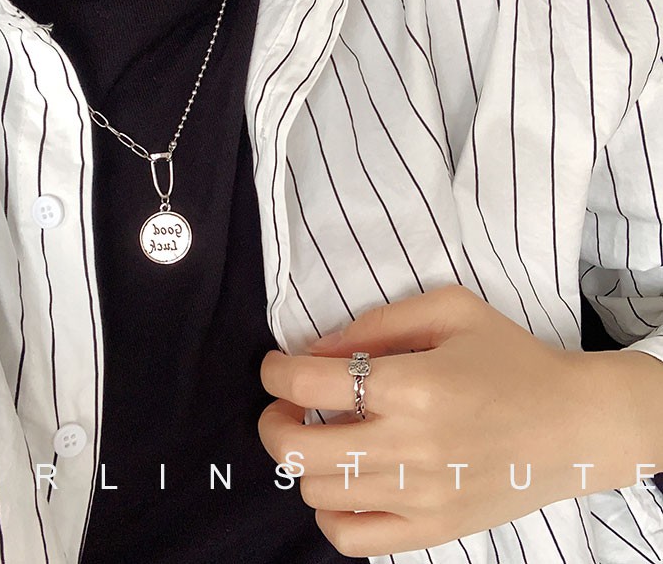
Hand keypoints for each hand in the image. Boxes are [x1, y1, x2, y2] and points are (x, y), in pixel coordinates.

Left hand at [258, 285, 648, 556]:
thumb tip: (315, 351)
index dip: (275, 371)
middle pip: (296, 448)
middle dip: (271, 421)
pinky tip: (341, 482)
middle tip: (283, 405)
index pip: (309, 383)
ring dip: (301, 459)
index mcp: (414, 386)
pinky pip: (350, 539)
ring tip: (320, 435)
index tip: (274, 366)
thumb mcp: (449, 310)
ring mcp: (420, 498)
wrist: (577, 423)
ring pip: (316, 491)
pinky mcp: (432, 531)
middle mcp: (409, 447)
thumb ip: (376, 324)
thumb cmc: (511, 358)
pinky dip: (328, 511)